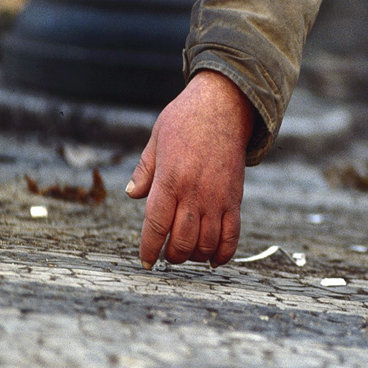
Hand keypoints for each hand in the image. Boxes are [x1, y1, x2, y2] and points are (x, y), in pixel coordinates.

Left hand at [126, 70, 253, 269]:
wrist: (225, 105)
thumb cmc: (186, 119)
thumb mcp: (156, 139)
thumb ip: (144, 170)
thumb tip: (132, 194)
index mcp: (170, 179)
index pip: (156, 225)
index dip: (149, 249)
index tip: (146, 261)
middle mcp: (194, 192)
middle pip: (182, 240)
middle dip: (172, 255)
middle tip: (167, 254)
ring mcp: (218, 197)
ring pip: (206, 243)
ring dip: (195, 255)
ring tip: (188, 252)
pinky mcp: (235, 198)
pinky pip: (232, 234)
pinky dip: (223, 252)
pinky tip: (213, 258)